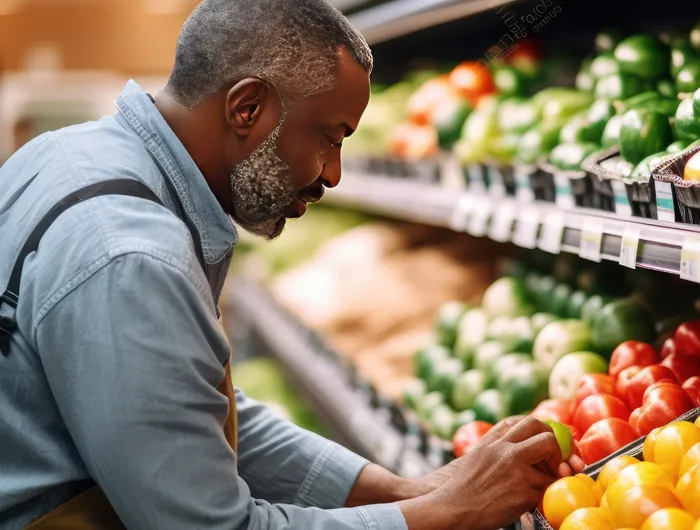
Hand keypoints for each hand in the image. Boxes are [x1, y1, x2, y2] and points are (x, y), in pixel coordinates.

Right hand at [404, 417, 584, 498]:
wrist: (452, 508)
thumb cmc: (462, 487)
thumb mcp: (476, 457)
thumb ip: (496, 447)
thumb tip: (520, 444)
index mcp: (493, 441)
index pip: (524, 421)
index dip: (540, 429)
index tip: (544, 439)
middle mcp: (506, 451)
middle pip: (545, 434)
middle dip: (556, 446)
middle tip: (554, 460)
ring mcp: (516, 471)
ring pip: (551, 467)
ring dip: (548, 478)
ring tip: (533, 486)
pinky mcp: (523, 493)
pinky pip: (543, 492)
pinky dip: (537, 497)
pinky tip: (523, 500)